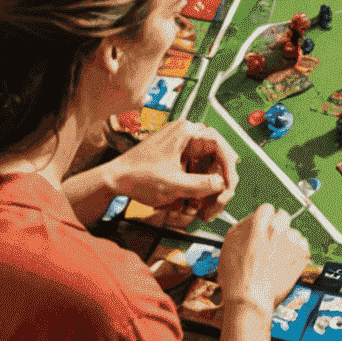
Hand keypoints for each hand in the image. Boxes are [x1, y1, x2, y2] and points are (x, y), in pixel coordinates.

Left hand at [103, 119, 237, 221]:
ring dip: (207, 187)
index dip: (228, 166)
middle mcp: (186, 134)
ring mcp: (180, 144)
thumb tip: (223, 184)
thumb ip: (201, 185)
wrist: (112, 180)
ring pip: (205, 165)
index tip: (229, 185)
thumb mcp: (173, 184)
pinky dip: (195, 186)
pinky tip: (191, 204)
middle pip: (214, 155)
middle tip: (218, 201)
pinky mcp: (175, 156)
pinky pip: (194, 169)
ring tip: (202, 209)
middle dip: (217, 180)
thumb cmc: (137, 177)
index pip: (219, 144)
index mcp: (186, 132)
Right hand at [217, 203, 310, 317]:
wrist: (249, 298)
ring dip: (287, 241)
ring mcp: (292, 240)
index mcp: (260, 220)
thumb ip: (244, 226)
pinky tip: (285, 262)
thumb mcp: (230, 243)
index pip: (267, 209)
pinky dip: (296, 252)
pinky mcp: (302, 254)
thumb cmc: (236, 276)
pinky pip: (302, 246)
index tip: (262, 229)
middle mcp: (278, 227)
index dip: (263, 221)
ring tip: (275, 258)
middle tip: (269, 243)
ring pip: (293, 232)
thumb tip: (252, 221)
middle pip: (282, 217)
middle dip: (277, 227)